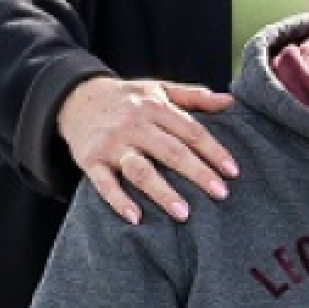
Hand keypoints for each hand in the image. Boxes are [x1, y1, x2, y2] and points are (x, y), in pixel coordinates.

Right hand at [57, 77, 238, 223]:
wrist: (75, 98)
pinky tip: (136, 218)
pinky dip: (119, 201)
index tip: (233, 171)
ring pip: (140, 170)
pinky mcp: (90, 160)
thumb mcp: (160, 89)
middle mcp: (135, 125)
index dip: (213, 151)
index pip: (191, 131)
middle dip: (198, 173)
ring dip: (162, 192)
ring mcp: (112, 144)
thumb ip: (195, 96)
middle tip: (221, 194)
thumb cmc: (128, 98)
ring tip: (184, 213)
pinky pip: (104, 184)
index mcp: (156, 107)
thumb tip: (230, 101)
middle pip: (171, 151)